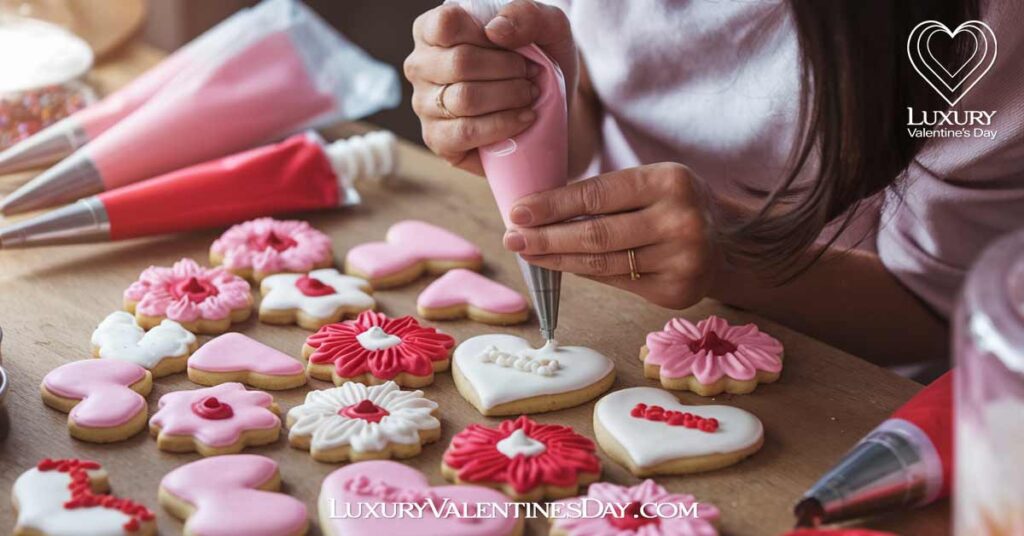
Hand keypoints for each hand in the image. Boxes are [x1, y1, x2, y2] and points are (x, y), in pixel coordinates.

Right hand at [405, 0, 576, 174]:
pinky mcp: (437, 139)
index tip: (514, 46)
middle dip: (507, 69)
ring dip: (509, 96)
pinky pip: (466, 132)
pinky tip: (524, 118)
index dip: (486, 36)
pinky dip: (503, 125)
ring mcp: (424, 105)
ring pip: (465, 98)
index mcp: (433, 30)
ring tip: (530, 95)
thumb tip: (495, 30)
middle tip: (530, 75)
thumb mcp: (546, 27)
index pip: (447, 23)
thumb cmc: (537, 62)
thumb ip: (526, 15)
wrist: (550, 110)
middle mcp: (421, 66)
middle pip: (460, 62)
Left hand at [503, 163, 718, 308]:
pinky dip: (584, 273)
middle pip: (596, 234)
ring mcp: (681, 259)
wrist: (727, 244)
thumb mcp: (652, 183)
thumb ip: (607, 194)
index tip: (518, 211)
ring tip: (527, 253)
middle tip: (512, 238)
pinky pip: (616, 282)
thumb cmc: (674, 206)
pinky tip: (561, 266)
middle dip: (546, 237)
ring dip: (557, 259)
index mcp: (669, 181)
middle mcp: (679, 220)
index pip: (597, 194)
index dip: (553, 205)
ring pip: (602, 263)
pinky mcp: (676, 291)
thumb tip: (540, 209)